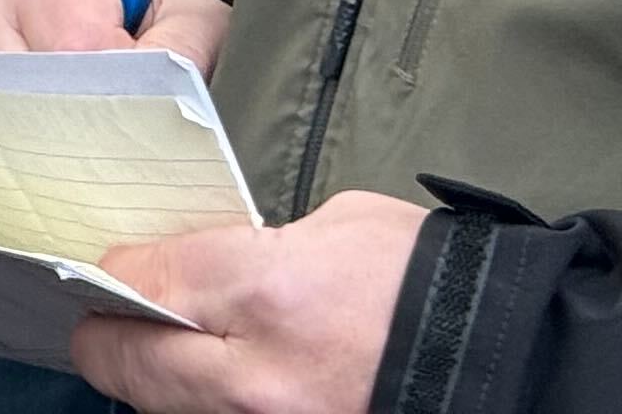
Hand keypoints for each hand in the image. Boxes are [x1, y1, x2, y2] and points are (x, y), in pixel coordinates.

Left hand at [72, 193, 428, 413]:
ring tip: (183, 347)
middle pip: (122, 363)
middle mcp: (254, 379)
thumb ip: (246, 247)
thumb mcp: (335, 226)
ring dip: (159, 377)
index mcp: (267, 291)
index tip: (119, 265)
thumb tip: (191, 260)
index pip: (136, 280)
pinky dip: (206, 404)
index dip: (115, 269)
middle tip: (124, 313)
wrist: (506, 361)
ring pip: (161, 408)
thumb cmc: (429, 283)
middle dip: (114, 333)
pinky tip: (228, 378)